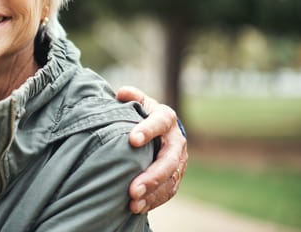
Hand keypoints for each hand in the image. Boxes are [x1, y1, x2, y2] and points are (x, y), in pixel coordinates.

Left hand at [116, 86, 187, 213]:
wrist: (162, 130)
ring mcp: (179, 162)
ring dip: (152, 193)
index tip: (132, 140)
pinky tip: (136, 208)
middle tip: (133, 188)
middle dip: (152, 175)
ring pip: (170, 180)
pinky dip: (152, 201)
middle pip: (169, 160)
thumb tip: (122, 93)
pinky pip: (167, 192)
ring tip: (133, 202)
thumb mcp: (139, 103)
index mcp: (166, 118)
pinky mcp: (175, 178)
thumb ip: (132, 97)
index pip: (160, 122)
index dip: (148, 130)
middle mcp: (176, 141)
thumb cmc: (143, 115)